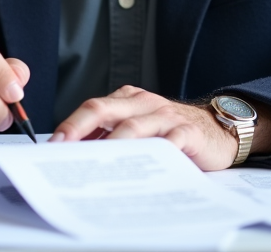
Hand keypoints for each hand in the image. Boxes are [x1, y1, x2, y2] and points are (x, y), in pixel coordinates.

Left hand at [49, 86, 238, 170]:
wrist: (218, 128)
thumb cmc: (171, 132)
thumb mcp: (139, 128)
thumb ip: (112, 136)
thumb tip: (74, 156)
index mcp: (127, 100)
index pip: (92, 108)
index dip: (70, 125)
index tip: (52, 146)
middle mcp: (143, 103)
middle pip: (102, 110)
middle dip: (77, 128)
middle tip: (61, 149)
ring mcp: (165, 116)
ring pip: (132, 126)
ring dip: (110, 145)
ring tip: (94, 163)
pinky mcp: (187, 132)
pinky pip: (168, 142)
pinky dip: (154, 154)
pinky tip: (142, 169)